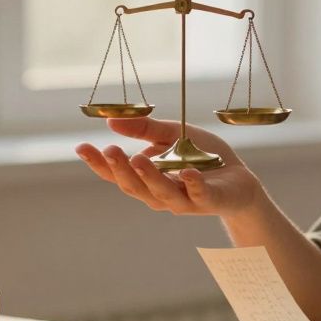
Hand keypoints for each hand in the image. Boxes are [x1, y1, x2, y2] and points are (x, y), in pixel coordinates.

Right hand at [76, 118, 264, 219]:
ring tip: (137, 158)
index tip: (81, 147)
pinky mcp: (210, 200)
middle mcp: (161, 194)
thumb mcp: (172, 136)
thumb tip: (110, 120)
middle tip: (108, 150)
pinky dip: (192, 184)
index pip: (118, 175)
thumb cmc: (201, 158)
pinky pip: (199, 194)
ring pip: (162, 194)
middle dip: (120, 170)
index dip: (99, 164)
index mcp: (148, 179)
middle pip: (135, 187)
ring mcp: (185, 201)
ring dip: (149, 177)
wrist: (239, 179)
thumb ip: (144, 130)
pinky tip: (187, 172)